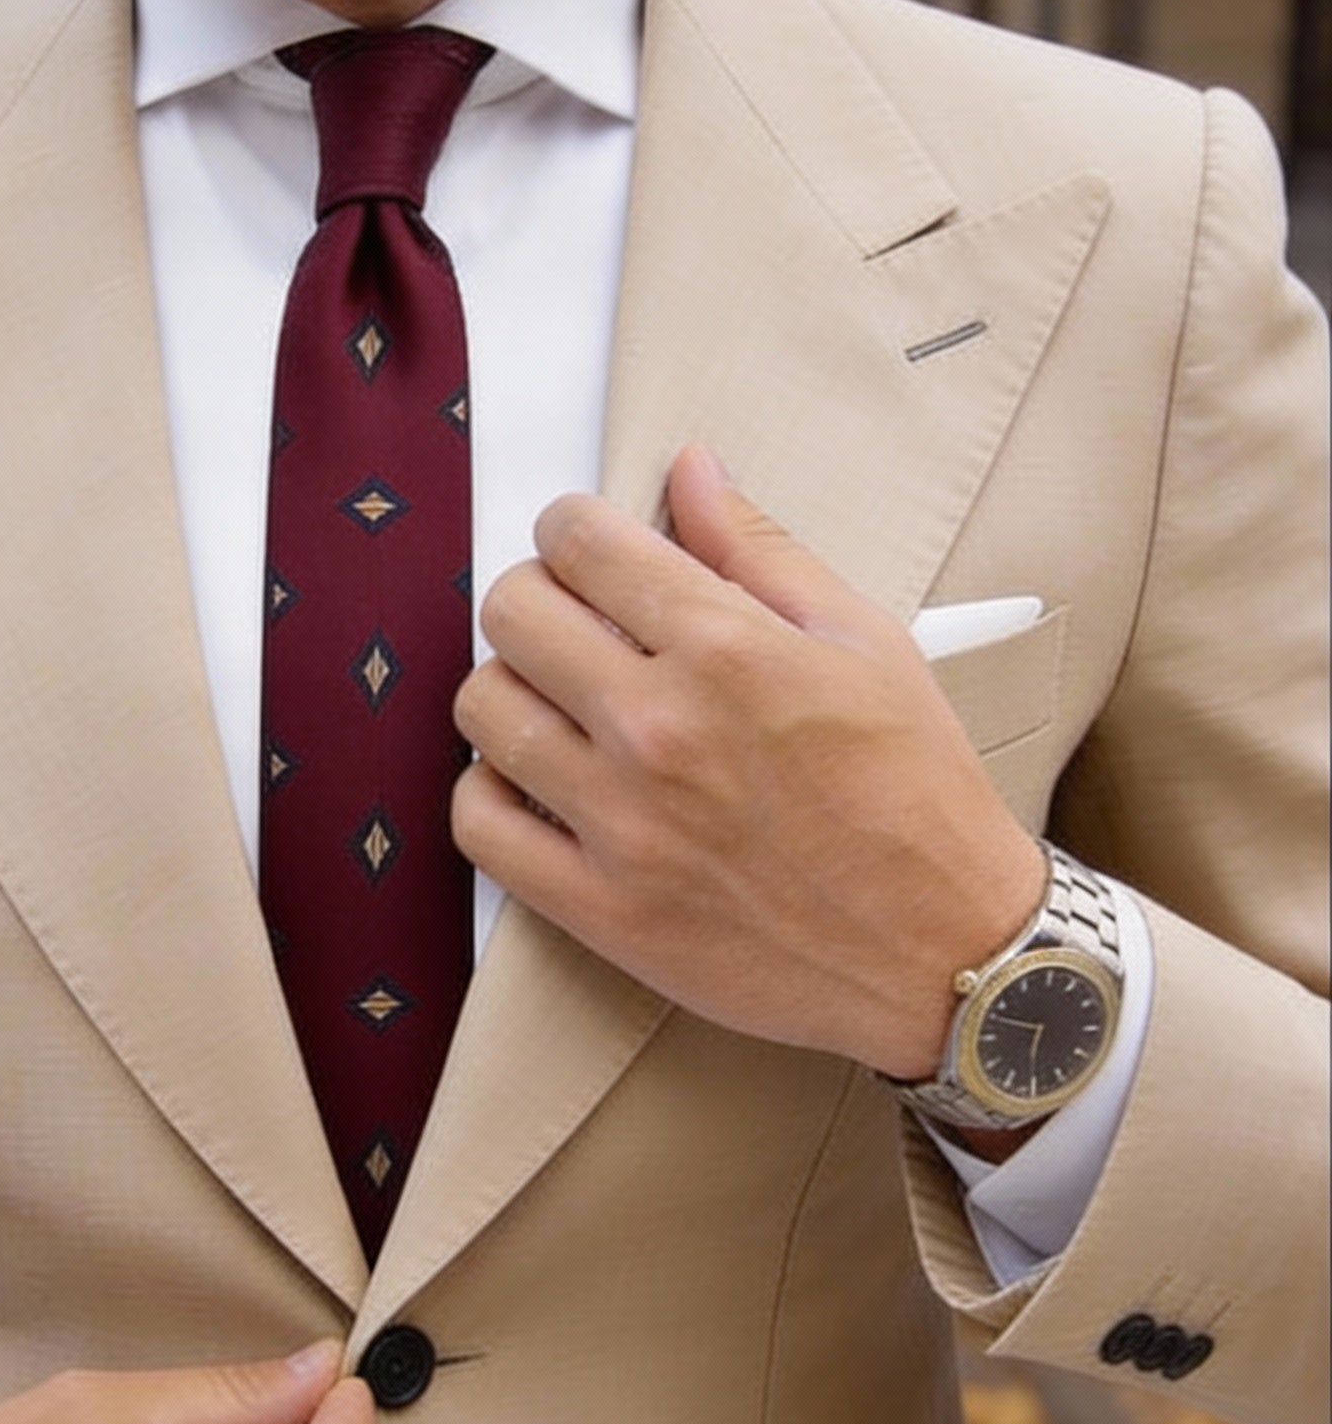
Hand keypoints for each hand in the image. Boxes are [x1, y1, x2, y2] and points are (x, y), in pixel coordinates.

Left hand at [452, 445, 1044, 1079]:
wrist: (944, 951)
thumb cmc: (915, 796)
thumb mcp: (865, 643)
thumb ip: (760, 550)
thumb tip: (690, 472)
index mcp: (726, 650)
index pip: (579, 541)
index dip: (572, 529)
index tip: (585, 549)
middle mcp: (660, 729)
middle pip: (511, 613)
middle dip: (535, 597)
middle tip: (571, 623)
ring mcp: (621, 823)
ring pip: (482, 710)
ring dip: (510, 691)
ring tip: (557, 705)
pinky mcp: (599, 906)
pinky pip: (478, 824)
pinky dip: (490, 793)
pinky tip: (536, 783)